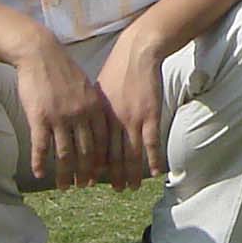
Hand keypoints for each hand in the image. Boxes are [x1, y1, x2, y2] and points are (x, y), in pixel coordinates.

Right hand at [15, 33, 120, 189]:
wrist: (40, 53)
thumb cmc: (62, 70)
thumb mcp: (86, 86)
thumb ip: (92, 107)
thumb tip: (96, 126)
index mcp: (94, 107)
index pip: (102, 142)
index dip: (101, 161)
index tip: (100, 174)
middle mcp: (80, 115)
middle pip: (86, 152)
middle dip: (86, 173)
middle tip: (83, 186)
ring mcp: (60, 118)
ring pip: (65, 154)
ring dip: (65, 174)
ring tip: (64, 186)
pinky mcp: (39, 117)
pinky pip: (41, 146)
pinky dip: (40, 162)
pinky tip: (39, 173)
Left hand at [93, 29, 167, 187]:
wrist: (137, 52)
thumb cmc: (117, 69)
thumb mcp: (97, 90)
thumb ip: (94, 111)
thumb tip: (86, 125)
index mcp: (99, 116)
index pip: (94, 148)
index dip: (93, 165)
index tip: (91, 180)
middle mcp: (114, 120)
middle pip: (111, 155)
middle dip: (112, 175)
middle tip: (114, 190)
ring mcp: (133, 119)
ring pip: (130, 153)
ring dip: (131, 173)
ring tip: (131, 188)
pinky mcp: (150, 115)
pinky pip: (151, 143)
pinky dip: (152, 159)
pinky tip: (154, 172)